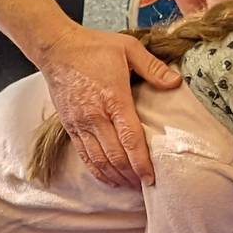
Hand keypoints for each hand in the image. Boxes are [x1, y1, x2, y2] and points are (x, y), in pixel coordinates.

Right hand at [35, 24, 181, 187]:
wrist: (57, 48)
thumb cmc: (94, 47)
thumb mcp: (128, 48)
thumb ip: (153, 68)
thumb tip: (176, 82)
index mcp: (114, 99)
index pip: (130, 138)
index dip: (141, 162)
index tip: (151, 177)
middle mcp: (95, 116)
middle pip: (115, 156)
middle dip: (131, 175)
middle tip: (145, 185)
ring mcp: (80, 123)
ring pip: (98, 160)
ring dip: (115, 176)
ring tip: (130, 186)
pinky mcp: (70, 126)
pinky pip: (84, 155)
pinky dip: (97, 170)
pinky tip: (108, 178)